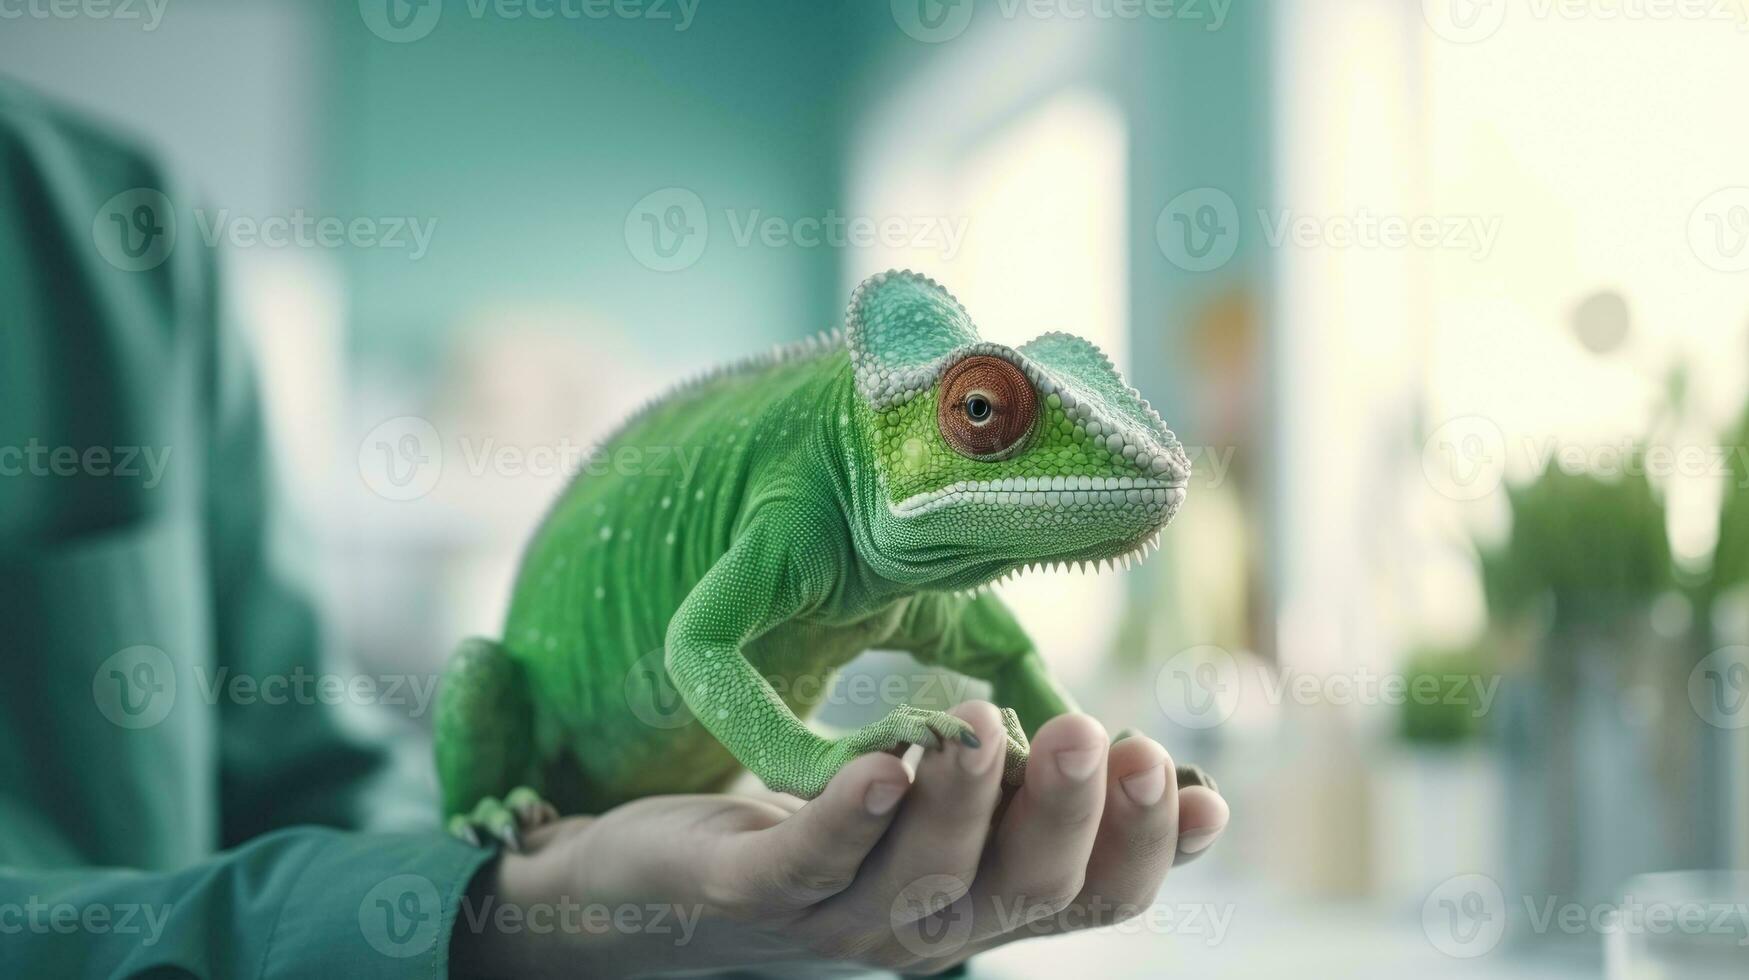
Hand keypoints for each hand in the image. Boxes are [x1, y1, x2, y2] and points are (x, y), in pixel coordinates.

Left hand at [449, 701, 1228, 977]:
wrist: (653, 882)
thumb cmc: (826, 833)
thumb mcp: (946, 815)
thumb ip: (1031, 799)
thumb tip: (1178, 773)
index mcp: (979, 904)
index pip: (1087, 900)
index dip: (1145, 855)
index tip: (1193, 789)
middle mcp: (921, 929)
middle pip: (1015, 895)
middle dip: (1064, 818)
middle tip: (1101, 737)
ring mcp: (832, 920)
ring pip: (917, 882)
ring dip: (961, 807)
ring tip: (988, 726)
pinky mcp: (747, 892)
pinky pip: (805, 861)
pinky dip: (846, 817)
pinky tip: (881, 763)